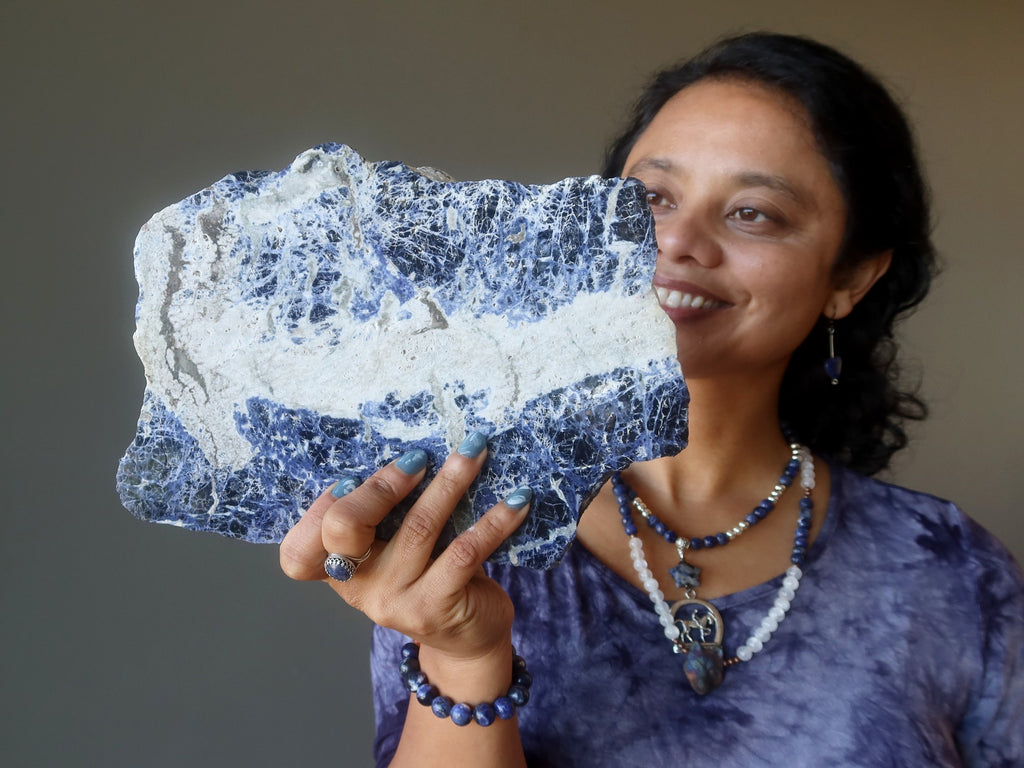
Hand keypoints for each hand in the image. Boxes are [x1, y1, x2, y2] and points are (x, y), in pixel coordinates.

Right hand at [279, 433, 531, 663]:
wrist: (468, 641)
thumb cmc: (430, 579)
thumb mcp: (397, 552)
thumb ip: (387, 517)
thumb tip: (410, 448)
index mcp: (339, 571)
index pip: (300, 548)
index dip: (319, 509)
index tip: (350, 477)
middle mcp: (359, 588)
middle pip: (346, 528)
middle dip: (381, 484)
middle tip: (419, 456)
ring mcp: (397, 601)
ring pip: (417, 528)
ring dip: (451, 481)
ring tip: (476, 450)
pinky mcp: (439, 607)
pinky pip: (465, 551)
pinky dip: (494, 520)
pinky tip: (517, 500)